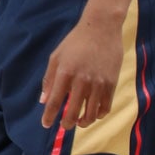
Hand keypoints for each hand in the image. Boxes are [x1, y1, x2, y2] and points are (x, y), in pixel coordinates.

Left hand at [40, 13, 123, 130]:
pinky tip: (94, 114)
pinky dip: (99, 114)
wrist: (101, 29)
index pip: (55, 101)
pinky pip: (106, 106)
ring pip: (91, 114)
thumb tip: (43, 100)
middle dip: (67, 123)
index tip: (46, 124)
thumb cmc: (75, 42)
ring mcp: (99, 83)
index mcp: (65, 73)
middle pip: (73, 112)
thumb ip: (49, 79)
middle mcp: (82, 81)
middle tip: (64, 125)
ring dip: (84, 122)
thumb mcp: (56, 57)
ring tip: (79, 122)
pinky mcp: (112, 83)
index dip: (49, 116)